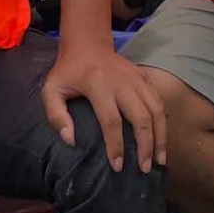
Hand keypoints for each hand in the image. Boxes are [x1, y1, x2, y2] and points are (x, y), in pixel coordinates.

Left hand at [42, 45, 166, 174]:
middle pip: (141, 117)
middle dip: (146, 145)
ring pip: (156, 109)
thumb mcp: (51, 90)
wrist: (87, 44)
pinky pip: (158, 100)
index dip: (116, 146)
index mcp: (98, 84)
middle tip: (145, 169)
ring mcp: (136, 78)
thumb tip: (70, 141)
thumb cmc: (68, 71)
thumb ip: (56, 115)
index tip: (117, 167)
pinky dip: (162, 121)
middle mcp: (122, 81)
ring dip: (160, 136)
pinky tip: (161, 138)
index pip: (111, 120)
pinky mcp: (143, 77)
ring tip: (160, 160)